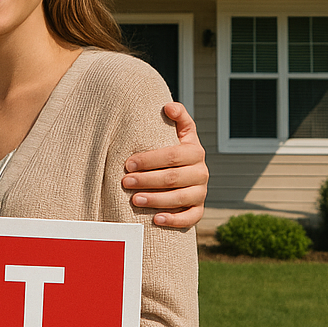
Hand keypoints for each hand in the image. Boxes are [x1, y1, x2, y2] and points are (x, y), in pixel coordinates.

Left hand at [122, 101, 208, 228]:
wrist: (185, 171)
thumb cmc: (173, 149)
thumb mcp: (179, 131)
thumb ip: (178, 116)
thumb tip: (168, 106)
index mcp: (195, 151)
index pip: (172, 155)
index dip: (149, 159)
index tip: (128, 163)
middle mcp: (202, 172)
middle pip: (173, 178)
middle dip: (147, 180)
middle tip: (125, 181)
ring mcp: (201, 192)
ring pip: (179, 198)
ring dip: (156, 200)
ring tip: (134, 200)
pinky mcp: (199, 209)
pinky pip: (190, 218)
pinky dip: (174, 220)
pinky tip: (156, 220)